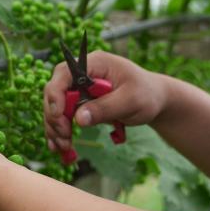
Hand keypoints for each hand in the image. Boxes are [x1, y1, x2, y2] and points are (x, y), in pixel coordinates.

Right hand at [43, 51, 168, 157]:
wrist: (154, 99)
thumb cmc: (147, 94)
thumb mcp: (131, 101)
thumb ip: (106, 108)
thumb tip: (79, 118)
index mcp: (95, 63)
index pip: (64, 73)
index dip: (56, 94)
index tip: (59, 116)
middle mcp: (82, 72)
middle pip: (55, 91)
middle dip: (55, 116)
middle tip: (64, 138)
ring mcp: (80, 87)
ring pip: (56, 106)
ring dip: (55, 127)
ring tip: (63, 147)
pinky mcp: (80, 101)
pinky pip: (63, 116)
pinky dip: (60, 131)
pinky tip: (60, 146)